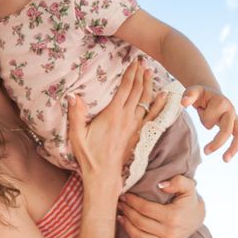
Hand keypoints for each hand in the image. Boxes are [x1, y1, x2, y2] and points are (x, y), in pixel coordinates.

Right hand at [68, 59, 161, 179]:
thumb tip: (73, 96)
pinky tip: (164, 97)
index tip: (133, 62)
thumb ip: (76, 115)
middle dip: (140, 75)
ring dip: (149, 86)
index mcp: (112, 115)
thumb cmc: (89, 156)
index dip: (130, 74)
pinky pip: (152, 116)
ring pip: (146, 101)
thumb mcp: (77, 135)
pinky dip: (159, 105)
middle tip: (143, 61)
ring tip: (151, 72)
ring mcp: (135, 127)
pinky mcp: (138, 134)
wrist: (104, 176)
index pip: (125, 90)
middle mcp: (127, 118)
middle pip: (137, 92)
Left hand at [118, 175, 203, 237]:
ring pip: (140, 237)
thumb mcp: (189, 187)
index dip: (132, 201)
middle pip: (140, 222)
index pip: (145, 208)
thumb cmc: (189, 200)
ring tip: (120, 216)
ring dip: (127, 227)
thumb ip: (178, 181)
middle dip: (127, 211)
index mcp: (173, 217)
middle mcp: (170, 233)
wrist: (199, 217)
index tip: (124, 195)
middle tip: (120, 203)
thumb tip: (161, 184)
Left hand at [181, 85, 237, 161]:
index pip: (211, 118)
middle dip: (217, 142)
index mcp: (221, 102)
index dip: (203, 118)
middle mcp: (231, 111)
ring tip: (225, 160)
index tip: (200, 110)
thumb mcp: (193, 91)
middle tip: (205, 152)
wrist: (212, 93)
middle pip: (227, 129)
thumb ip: (188, 95)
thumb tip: (184, 103)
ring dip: (233, 148)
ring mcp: (235, 118)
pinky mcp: (236, 124)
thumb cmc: (201, 94)